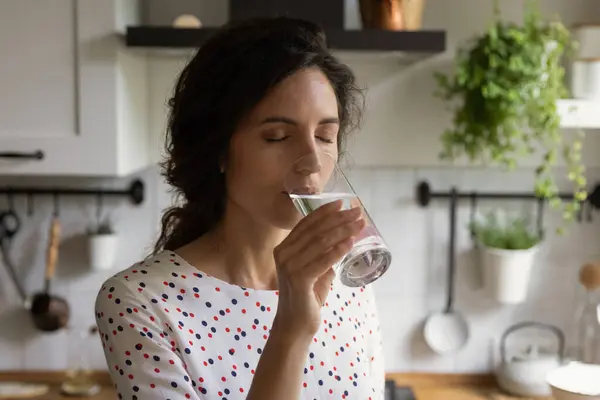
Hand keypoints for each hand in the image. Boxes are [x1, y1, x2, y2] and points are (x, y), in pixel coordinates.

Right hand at [272, 200, 364, 339]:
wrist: (296, 325)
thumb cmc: (307, 298)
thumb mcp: (316, 270)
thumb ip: (324, 255)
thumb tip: (343, 239)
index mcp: (284, 248)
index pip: (306, 224)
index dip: (324, 212)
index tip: (342, 203)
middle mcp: (283, 254)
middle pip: (315, 230)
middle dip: (338, 219)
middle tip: (357, 212)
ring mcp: (289, 266)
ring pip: (321, 242)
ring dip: (343, 231)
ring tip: (359, 225)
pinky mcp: (298, 279)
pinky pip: (323, 260)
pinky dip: (338, 250)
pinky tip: (350, 242)